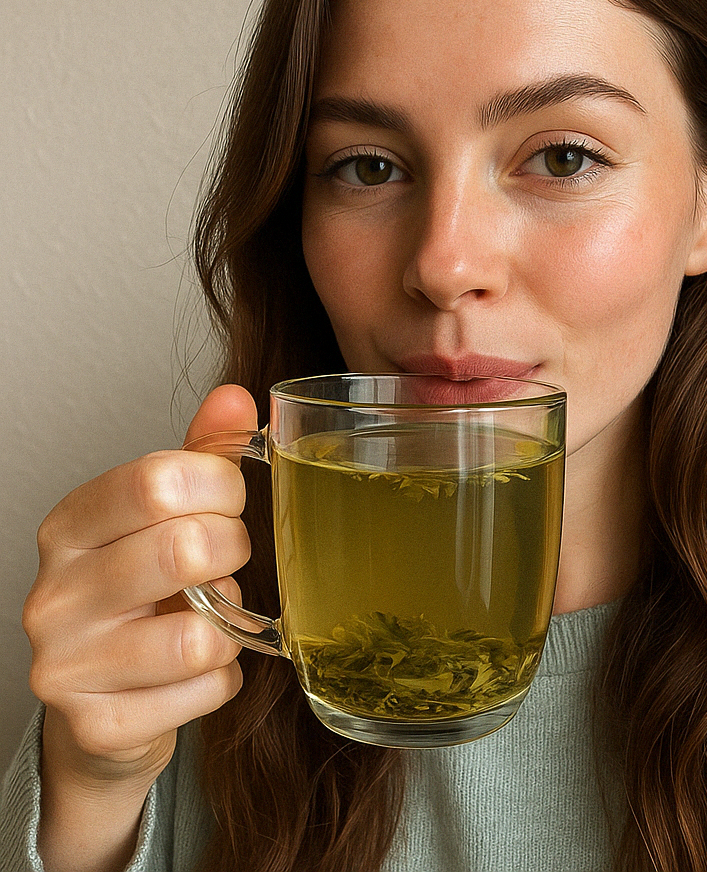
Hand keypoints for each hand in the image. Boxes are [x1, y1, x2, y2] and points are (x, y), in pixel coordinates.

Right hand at [22, 385, 256, 870]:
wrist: (102, 704)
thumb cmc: (140, 596)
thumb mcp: (162, 518)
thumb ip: (198, 455)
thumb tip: (235, 397)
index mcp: (69, 526)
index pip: (156, 480)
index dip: (219, 485)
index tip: (231, 498)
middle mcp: (54, 594)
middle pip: (182, 550)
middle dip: (232, 551)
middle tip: (230, 558)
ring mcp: (66, 666)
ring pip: (197, 635)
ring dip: (228, 623)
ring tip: (212, 616)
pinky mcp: (98, 725)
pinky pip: (204, 689)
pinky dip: (225, 677)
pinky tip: (201, 668)